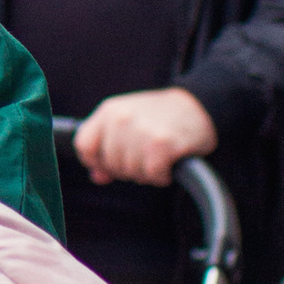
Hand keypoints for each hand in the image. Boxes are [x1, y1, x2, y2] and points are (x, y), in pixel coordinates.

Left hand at [74, 87, 217, 184]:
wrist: (199, 106)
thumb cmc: (161, 117)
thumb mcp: (128, 124)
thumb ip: (107, 148)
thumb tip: (97, 176)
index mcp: (109, 111)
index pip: (84, 146)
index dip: (98, 161)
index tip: (114, 162)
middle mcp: (121, 118)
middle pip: (110, 164)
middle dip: (128, 168)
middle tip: (146, 156)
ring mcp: (140, 130)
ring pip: (131, 172)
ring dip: (147, 173)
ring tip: (159, 156)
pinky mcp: (162, 143)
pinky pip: (152, 175)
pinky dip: (162, 175)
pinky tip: (169, 163)